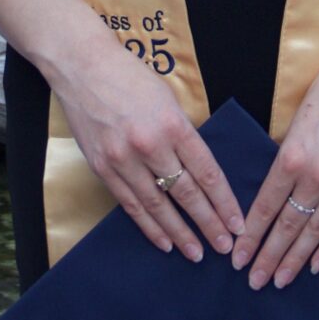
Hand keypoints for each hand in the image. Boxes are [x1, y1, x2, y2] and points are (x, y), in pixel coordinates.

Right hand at [53, 23, 244, 259]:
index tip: (237, 223)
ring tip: (197, 253)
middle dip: (209, 223)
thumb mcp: (168, 99)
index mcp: (173, 124)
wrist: (82, 66)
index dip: (224, 202)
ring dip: (180, 233)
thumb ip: (183, 134)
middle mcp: (150, 145)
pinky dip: (149, 226)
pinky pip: (131, 204)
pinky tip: (164, 241)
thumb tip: (199, 170)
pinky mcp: (102, 167)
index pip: (206, 172)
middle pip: (186, 193)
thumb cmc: (130, 77)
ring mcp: (123, 159)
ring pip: (158, 205)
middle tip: (225, 247)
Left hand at [232, 37, 318, 288]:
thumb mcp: (297, 120)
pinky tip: (315, 265)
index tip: (238, 256)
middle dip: (267, 256)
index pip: (265, 206)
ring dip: (294, 260)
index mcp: (292, 156)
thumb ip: (287, 156)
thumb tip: (275, 188)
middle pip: (286, 226)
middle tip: (253, 281)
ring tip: (279, 281)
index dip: (250, 235)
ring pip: (314, 232)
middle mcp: (317, 176)